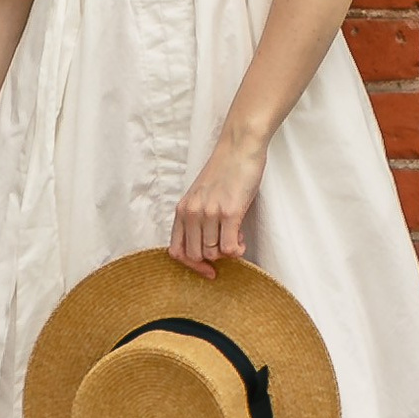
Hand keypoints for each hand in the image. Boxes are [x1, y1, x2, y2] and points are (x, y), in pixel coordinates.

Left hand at [168, 132, 262, 278]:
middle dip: (213, 258)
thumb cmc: (224, 171)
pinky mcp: (230, 212)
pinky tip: (241, 237)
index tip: (209, 270)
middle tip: (227, 243)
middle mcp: (192, 212)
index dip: (192, 265)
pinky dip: (238, 250)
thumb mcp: (201, 196)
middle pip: (195, 255)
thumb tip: (206, 250)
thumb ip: (197, 219)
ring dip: (228, 251)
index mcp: (182, 209)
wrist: (240, 147)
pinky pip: (230, 249)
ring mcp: (210, 213)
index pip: (176, 251)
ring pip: (213, 253)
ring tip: (236, 234)